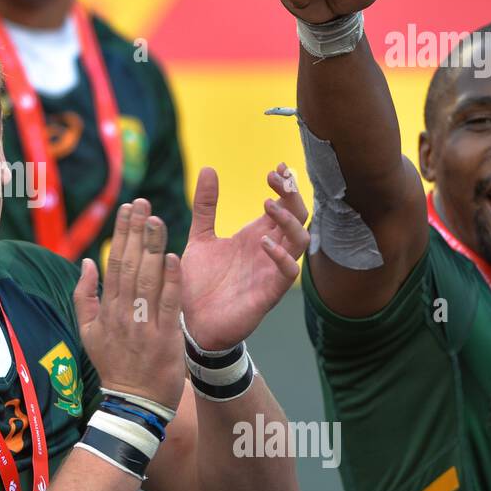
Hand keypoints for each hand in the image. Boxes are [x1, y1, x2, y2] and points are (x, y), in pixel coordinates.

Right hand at [73, 199, 184, 411]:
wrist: (133, 403)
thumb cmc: (113, 365)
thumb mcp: (88, 332)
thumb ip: (85, 296)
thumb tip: (87, 263)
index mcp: (106, 309)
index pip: (113, 263)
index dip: (120, 234)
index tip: (127, 208)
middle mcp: (123, 313)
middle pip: (129, 265)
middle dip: (136, 232)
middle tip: (143, 203)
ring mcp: (143, 325)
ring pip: (147, 279)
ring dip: (152, 247)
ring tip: (156, 219)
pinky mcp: (165, 338)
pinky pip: (168, 304)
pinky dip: (170, 281)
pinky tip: (173, 257)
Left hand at [180, 164, 309, 351]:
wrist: (190, 323)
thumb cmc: (199, 283)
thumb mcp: (200, 237)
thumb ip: (207, 206)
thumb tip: (209, 168)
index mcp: (256, 235)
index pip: (283, 205)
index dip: (285, 186)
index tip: (276, 169)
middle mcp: (268, 251)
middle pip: (298, 217)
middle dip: (292, 196)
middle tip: (276, 178)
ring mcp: (271, 271)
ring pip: (300, 241)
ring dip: (289, 221)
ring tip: (268, 205)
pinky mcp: (268, 293)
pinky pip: (288, 272)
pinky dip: (282, 256)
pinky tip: (264, 242)